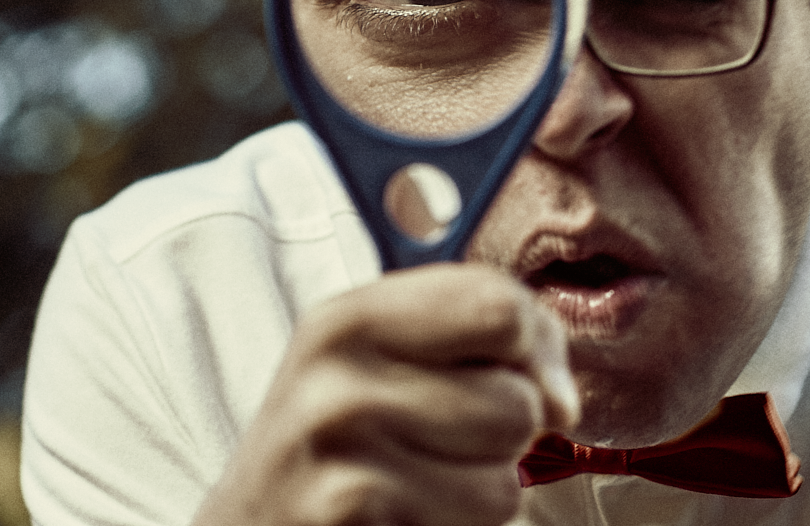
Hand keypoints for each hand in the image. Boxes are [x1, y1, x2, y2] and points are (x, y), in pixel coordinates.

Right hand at [191, 263, 578, 525]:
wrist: (248, 525)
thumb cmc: (336, 443)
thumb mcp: (379, 361)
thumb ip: (479, 341)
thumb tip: (561, 401)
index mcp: (349, 319)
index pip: (498, 306)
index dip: (534, 347)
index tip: (513, 374)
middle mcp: (337, 380)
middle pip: (516, 403)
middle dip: (503, 436)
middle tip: (436, 443)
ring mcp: (340, 456)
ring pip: (506, 480)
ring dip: (480, 492)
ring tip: (417, 484)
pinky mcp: (350, 515)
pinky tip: (400, 519)